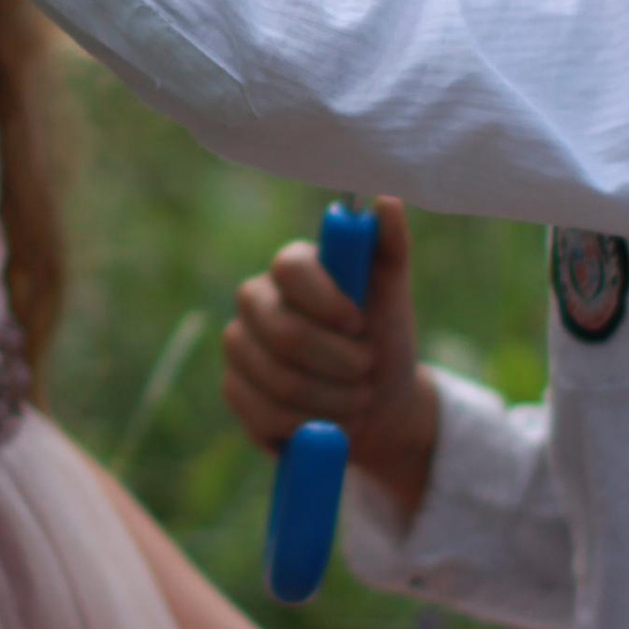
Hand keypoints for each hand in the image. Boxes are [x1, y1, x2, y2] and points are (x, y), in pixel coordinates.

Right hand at [221, 195, 439, 521]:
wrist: (374, 404)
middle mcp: (255, 301)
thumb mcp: (394, 296)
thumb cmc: (380, 340)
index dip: (328, 301)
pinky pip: (265, 415)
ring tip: (360, 402)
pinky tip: (329, 423)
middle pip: (284, 334)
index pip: (291, 267)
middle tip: (368, 373)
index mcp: (292, 268)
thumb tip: (386, 201)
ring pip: (278, 381)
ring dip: (333, 401)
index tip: (361, 325)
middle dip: (340, 363)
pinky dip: (309, 427)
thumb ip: (390, 248)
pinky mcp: (234, 391)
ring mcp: (239, 346)